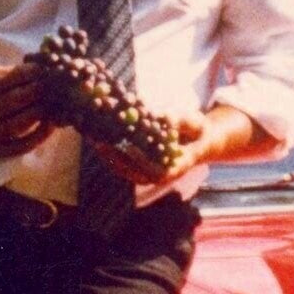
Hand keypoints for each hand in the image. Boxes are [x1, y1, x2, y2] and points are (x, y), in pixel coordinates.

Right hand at [0, 64, 54, 157]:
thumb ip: (4, 73)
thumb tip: (38, 67)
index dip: (24, 73)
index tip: (41, 68)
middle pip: (11, 101)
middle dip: (36, 90)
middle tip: (52, 83)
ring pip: (18, 124)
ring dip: (41, 111)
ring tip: (55, 101)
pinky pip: (21, 146)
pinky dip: (40, 135)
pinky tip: (53, 123)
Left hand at [89, 106, 270, 191]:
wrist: (200, 142)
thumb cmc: (198, 131)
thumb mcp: (194, 122)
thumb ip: (178, 121)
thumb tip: (161, 117)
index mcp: (174, 168)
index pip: (151, 169)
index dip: (136, 159)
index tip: (123, 147)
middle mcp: (159, 176)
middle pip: (130, 170)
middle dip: (113, 154)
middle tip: (99, 138)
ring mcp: (148, 175)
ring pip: (122, 168)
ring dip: (107, 153)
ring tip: (92, 135)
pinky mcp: (139, 169)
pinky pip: (121, 163)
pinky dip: (109, 151)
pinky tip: (98, 136)